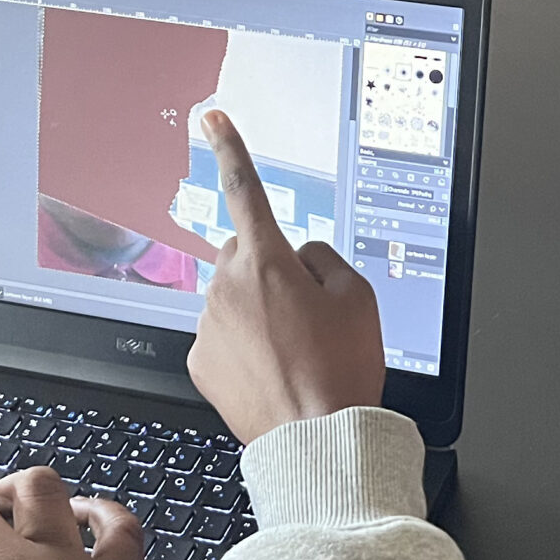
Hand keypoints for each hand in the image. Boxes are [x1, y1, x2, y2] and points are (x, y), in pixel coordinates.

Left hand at [187, 111, 384, 445]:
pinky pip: (221, 335)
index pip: (246, 188)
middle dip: (268, 268)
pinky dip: (243, 345)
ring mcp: (209, 325)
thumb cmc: (342, 369)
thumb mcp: (359, 297)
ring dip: (256, 310)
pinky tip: (272, 368)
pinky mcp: (200, 361)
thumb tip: (301, 259)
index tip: (211, 119)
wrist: (318, 440)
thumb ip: (324, 259)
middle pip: (244, 254)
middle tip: (306, 312)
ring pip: (232, 296)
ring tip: (295, 350)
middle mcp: (228, 286)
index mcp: (268, 260)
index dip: (230, 147)